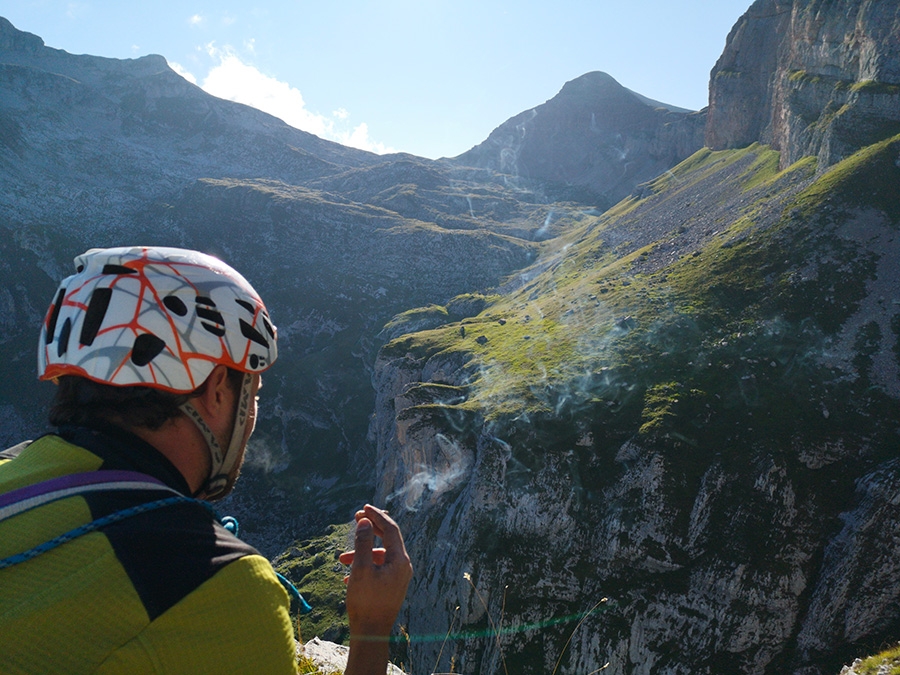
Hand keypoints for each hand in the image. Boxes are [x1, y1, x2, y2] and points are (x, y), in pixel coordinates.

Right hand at [339, 504, 412, 638]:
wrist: (371, 635)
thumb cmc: (365, 602)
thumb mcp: (361, 569)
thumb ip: (363, 543)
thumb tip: (365, 522)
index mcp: (399, 560)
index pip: (390, 529)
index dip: (377, 515)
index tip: (364, 507)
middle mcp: (403, 566)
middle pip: (388, 539)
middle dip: (370, 529)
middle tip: (356, 519)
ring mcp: (398, 577)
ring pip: (379, 556)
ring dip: (361, 552)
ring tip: (341, 559)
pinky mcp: (391, 587)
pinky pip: (378, 568)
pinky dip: (364, 566)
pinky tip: (348, 576)